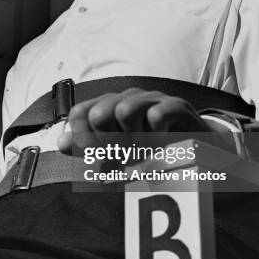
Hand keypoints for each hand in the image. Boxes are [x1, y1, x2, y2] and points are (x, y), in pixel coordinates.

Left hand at [57, 88, 234, 152]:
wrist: (197, 148)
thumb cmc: (151, 150)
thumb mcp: (117, 152)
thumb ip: (88, 147)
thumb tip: (61, 142)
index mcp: (109, 106)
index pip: (80, 113)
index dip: (83, 140)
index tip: (97, 160)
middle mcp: (127, 98)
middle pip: (99, 114)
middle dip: (108, 144)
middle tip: (123, 159)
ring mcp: (152, 99)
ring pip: (125, 110)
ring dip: (131, 139)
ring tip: (142, 153)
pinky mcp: (176, 106)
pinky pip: (157, 115)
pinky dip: (157, 134)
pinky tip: (163, 143)